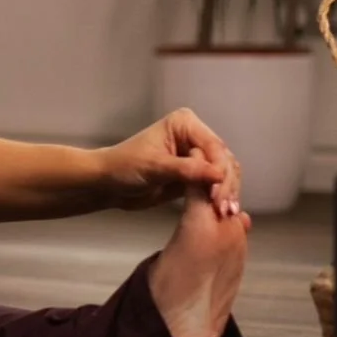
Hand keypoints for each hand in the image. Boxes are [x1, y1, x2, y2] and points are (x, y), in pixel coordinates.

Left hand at [97, 108, 241, 215]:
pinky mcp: (195, 174)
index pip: (213, 146)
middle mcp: (195, 135)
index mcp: (185, 124)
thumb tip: (218, 175)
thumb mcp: (155, 167)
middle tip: (223, 208)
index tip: (217, 194)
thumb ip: (187, 170)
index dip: (219, 170)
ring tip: (225, 213)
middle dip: (226, 184)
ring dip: (227, 192)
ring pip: (224, 172)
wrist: (108, 184)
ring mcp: (196, 155)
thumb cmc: (124, 167)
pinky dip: (220, 197)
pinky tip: (222, 212)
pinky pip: (215, 184)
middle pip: (223, 159)